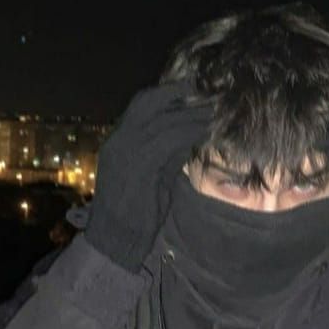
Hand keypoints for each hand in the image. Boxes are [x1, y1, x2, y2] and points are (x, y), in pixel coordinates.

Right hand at [85, 81, 211, 271]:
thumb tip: (189, 140)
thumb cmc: (134, 212)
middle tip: (204, 93)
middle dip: (176, 94)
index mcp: (117, 142)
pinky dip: (188, 133)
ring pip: (162, 121)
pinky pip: (168, 140)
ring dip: (190, 115)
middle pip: (147, 103)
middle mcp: (119, 141)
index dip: (165, 95)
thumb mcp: (151, 177)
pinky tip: (204, 132)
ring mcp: (127, 152)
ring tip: (211, 113)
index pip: (140, 106)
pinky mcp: (140, 166)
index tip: (189, 90)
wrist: (116, 237)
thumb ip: (166, 157)